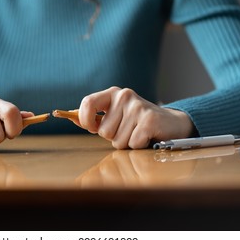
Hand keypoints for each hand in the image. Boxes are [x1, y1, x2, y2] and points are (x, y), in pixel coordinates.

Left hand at [76, 86, 194, 148]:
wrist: (169, 123)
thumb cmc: (135, 122)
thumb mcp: (113, 115)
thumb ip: (93, 117)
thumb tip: (71, 117)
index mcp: (112, 93)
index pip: (88, 103)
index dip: (85, 120)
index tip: (92, 128)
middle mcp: (124, 96)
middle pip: (104, 131)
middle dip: (113, 137)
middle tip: (127, 130)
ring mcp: (137, 107)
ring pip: (118, 140)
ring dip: (126, 142)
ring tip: (137, 133)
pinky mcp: (149, 119)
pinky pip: (132, 143)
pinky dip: (138, 145)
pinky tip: (146, 136)